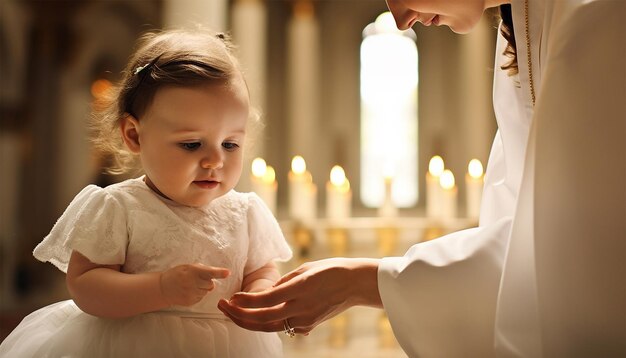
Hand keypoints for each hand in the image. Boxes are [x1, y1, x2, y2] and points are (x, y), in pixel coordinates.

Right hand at [160, 263, 229, 305]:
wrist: (163, 288)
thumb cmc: (177, 274)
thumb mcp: (188, 267)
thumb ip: (202, 269)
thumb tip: (218, 273)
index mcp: (193, 271)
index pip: (209, 272)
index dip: (219, 273)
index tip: (228, 273)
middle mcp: (193, 283)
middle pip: (211, 284)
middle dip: (207, 281)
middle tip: (197, 279)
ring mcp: (191, 294)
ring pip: (207, 291)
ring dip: (202, 288)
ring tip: (191, 285)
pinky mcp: (190, 301)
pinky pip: (201, 297)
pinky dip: (198, 294)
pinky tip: (189, 291)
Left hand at [217, 258, 380, 334]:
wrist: (356, 284)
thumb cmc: (331, 270)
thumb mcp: (305, 269)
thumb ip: (284, 282)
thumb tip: (267, 292)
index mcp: (299, 290)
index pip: (264, 300)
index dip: (243, 301)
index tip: (230, 298)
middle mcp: (300, 308)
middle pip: (262, 319)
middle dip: (238, 314)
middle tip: (222, 306)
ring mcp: (304, 320)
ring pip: (269, 327)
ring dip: (248, 321)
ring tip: (232, 312)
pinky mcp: (308, 325)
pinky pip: (282, 326)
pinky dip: (266, 322)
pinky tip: (255, 315)